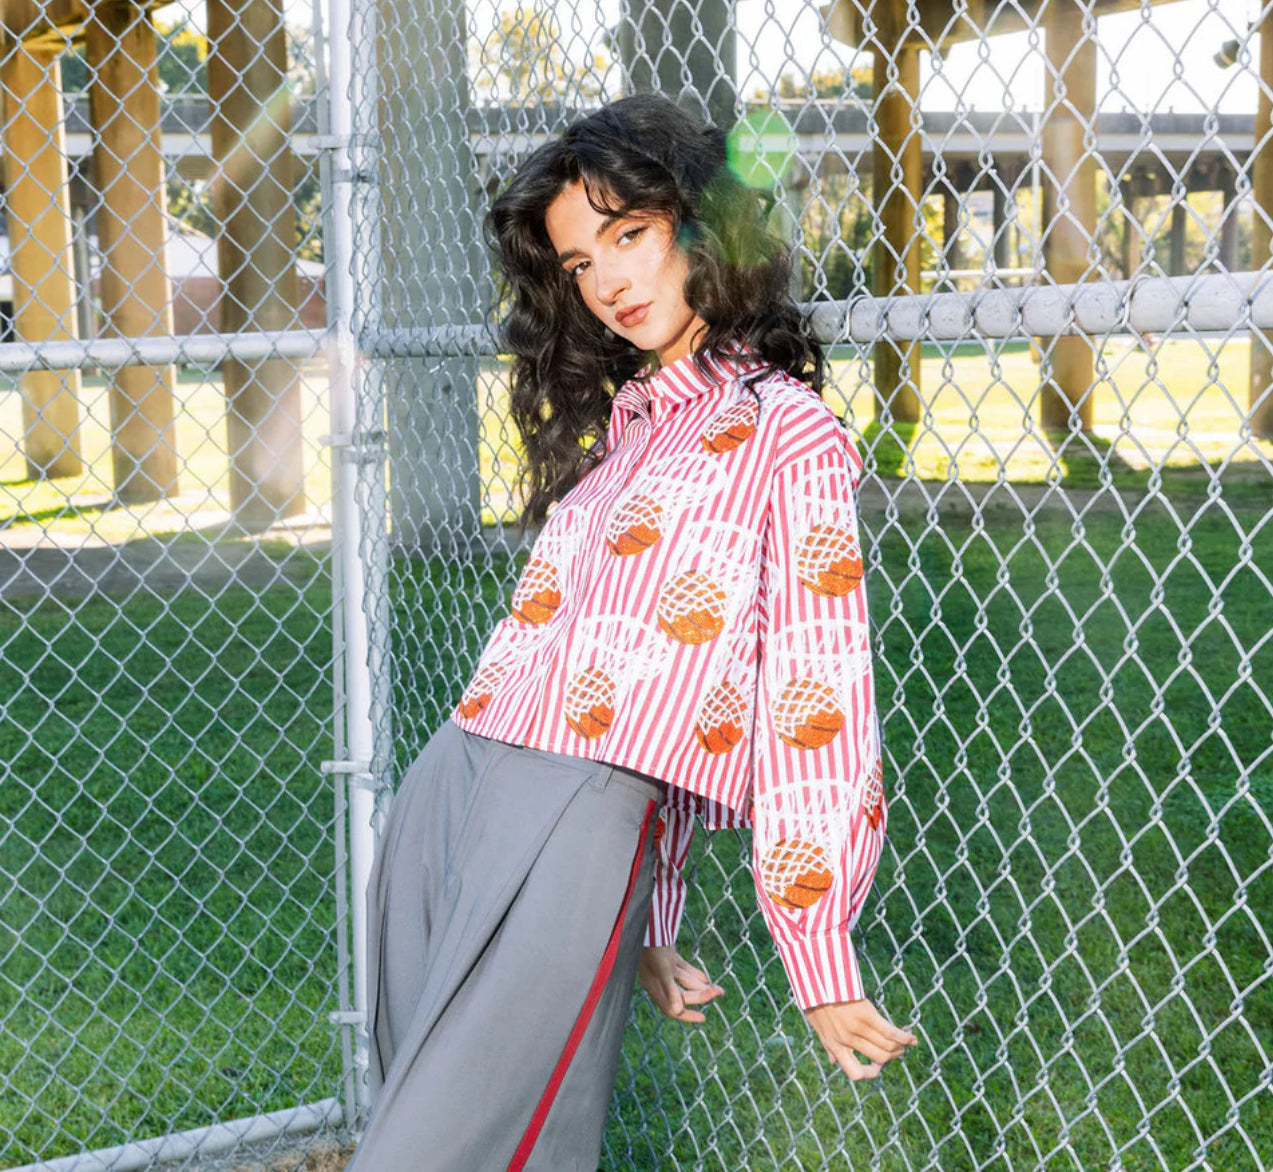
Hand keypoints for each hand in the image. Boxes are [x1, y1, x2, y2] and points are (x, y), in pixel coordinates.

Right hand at [637, 946, 723, 1023]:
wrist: (649, 922)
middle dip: (700, 995)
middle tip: (720, 992)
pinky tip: (705, 978)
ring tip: (717, 988)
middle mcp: (658, 980)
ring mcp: (663, 969)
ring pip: (684, 982)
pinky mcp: (668, 958)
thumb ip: (670, 990)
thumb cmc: (653, 947)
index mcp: (653, 987)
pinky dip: (694, 974)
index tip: (703, 1018)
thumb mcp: (663, 969)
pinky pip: (683, 970)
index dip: (686, 1015)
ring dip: (700, 985)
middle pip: (681, 995)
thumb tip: (678, 1011)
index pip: (670, 1009)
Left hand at [803, 998, 917, 1080]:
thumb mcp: (818, 1028)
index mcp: (835, 1046)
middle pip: (879, 1058)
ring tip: (907, 1042)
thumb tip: (833, 1062)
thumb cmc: (816, 1001)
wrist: (815, 979)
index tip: (877, 1066)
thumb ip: (828, 1046)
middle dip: (892, 1056)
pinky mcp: (866, 1015)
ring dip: (900, 1046)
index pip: (855, 1074)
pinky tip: (910, 1036)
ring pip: (887, 1045)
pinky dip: (902, 1036)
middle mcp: (847, 1040)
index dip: (869, 1074)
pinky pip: (889, 1031)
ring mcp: (857, 1028)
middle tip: (899, 1050)